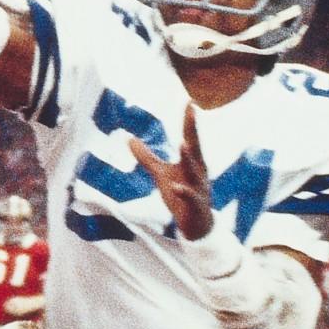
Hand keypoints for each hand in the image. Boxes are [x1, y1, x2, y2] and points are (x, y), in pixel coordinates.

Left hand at [121, 105, 213, 240]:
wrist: (197, 225)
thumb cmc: (181, 196)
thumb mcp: (161, 175)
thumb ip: (147, 158)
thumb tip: (129, 139)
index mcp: (192, 163)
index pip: (190, 138)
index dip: (189, 121)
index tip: (189, 103)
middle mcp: (198, 172)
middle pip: (194, 148)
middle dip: (192, 130)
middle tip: (191, 112)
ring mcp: (199, 188)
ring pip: (195, 171)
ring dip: (188, 158)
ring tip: (183, 144)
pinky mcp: (195, 205)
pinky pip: (190, 197)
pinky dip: (183, 192)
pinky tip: (174, 187)